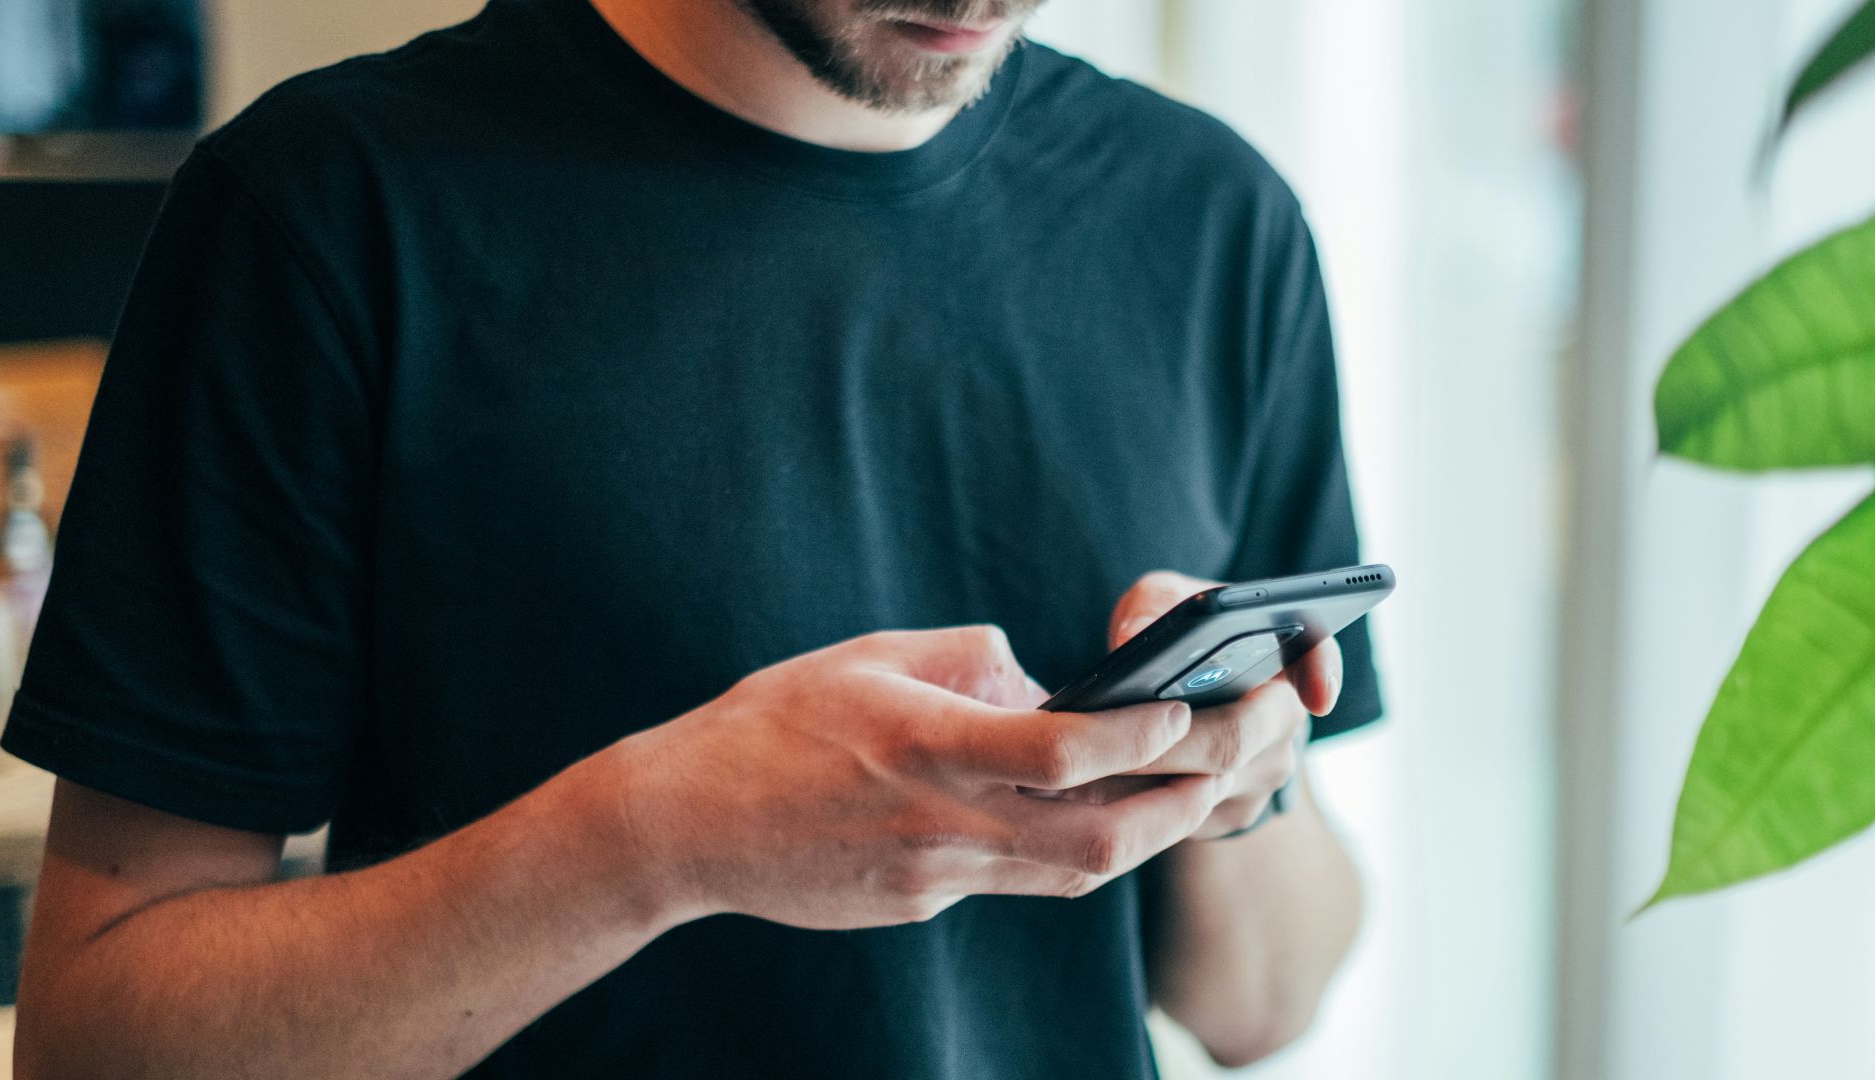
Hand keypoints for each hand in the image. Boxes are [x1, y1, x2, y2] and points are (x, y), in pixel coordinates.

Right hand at [604, 625, 1223, 929]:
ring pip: (1076, 876)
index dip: (1144, 734)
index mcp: (929, 747)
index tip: (1193, 703)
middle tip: (1242, 756)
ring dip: (1150, 835)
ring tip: (1199, 789)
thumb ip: (967, 661)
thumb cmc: (770, 723)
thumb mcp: (868, 657)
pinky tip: (1102, 819)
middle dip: (1186, 801)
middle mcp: (944, 823)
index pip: (1065, 751)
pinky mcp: (923, 905)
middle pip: (1100, 839)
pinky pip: (1022, 883)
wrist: (686, 825)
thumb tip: (1040, 678)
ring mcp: (936, 878)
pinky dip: (1074, 851)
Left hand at [1057, 571, 1341, 838]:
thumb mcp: (1162, 602)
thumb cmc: (1172, 636)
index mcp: (1281, 654)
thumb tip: (1134, 638)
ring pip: (1204, 786)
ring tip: (1076, 764)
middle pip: (1234, 738)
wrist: (1179, 696)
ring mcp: (1263, 775)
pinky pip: (1185, 816)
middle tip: (1102, 735)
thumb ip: (1153, 606)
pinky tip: (1087, 790)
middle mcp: (1284, 718)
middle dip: (1165, 739)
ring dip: (1141, 777)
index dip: (1322, 674)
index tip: (1316, 695)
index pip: (1317, 655)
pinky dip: (1135, 803)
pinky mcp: (1230, 814)